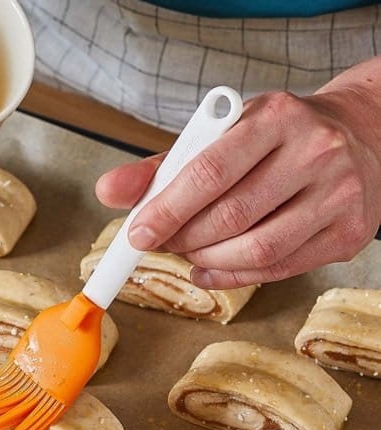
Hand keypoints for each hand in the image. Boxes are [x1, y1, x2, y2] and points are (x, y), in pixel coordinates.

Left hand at [96, 62, 380, 288]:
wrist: (357, 136)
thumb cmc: (275, 139)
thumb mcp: (220, 135)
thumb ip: (162, 166)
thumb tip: (108, 192)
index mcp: (275, 118)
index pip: (209, 171)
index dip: (166, 210)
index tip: (137, 234)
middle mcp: (314, 152)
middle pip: (230, 216)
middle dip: (183, 238)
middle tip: (161, 241)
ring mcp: (339, 195)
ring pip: (256, 250)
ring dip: (207, 260)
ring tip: (188, 252)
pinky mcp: (349, 233)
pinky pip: (279, 269)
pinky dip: (233, 277)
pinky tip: (209, 269)